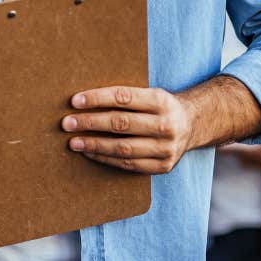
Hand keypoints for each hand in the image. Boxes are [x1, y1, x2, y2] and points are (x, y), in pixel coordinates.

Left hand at [63, 86, 201, 174]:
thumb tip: (84, 100)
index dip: (97, 98)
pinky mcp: (162, 166)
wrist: (193, 125)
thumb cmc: (160, 107)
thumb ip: (125, 97)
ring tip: (73, 141)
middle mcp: (165, 124)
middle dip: (90, 123)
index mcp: (161, 101)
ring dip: (94, 145)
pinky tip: (89, 153)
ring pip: (122, 147)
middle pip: (120, 123)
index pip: (123, 97)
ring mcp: (165, 148)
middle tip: (67, 123)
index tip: (75, 101)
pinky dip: (105, 159)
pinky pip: (128, 164)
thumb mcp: (151, 94)